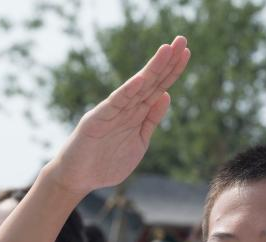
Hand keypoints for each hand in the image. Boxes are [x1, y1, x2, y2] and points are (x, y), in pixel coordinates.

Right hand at [46, 36, 190, 194]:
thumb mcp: (139, 141)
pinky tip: (141, 79)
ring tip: (167, 49)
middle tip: (181, 39)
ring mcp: (112, 112)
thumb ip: (151, 120)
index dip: (172, 71)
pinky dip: (128, 91)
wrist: (78, 177)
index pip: (158, 88)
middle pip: (150, 82)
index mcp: (137, 114)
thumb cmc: (107, 162)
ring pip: (136, 88)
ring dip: (152, 69)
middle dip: (166, 61)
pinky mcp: (98, 120)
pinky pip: (116, 104)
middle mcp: (126, 108)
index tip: (186, 52)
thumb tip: (166, 95)